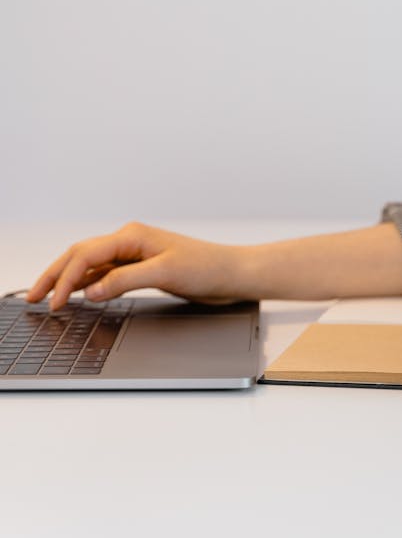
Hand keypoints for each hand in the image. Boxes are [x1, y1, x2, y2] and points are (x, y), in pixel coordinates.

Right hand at [25, 222, 249, 310]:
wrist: (231, 272)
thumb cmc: (206, 267)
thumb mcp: (165, 274)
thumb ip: (125, 280)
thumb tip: (92, 290)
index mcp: (132, 235)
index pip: (87, 255)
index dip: (66, 278)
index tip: (54, 301)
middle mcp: (130, 240)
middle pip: (81, 255)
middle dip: (56, 274)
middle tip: (35, 297)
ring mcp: (135, 253)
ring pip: (91, 264)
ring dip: (69, 279)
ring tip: (48, 296)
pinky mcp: (142, 267)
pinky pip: (105, 273)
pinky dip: (88, 283)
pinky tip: (79, 294)